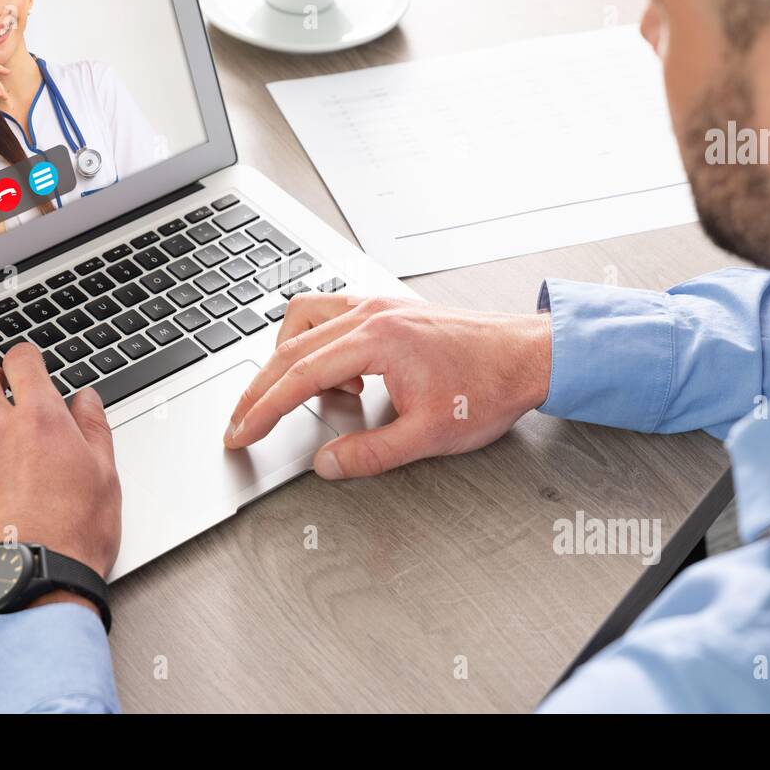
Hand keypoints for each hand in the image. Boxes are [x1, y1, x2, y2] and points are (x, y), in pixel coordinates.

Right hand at [224, 294, 552, 478]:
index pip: (299, 375)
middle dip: (258, 388)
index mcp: (377, 340)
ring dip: (289, 358)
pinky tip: (345, 378)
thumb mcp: (429, 435)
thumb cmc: (489, 387)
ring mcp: (378, 304)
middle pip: (290, 346)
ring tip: (306, 398)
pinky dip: (319, 345)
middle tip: (240, 421)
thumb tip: (327, 465)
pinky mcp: (388, 307)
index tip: (241, 432)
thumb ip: (370, 453)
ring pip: (304, 319)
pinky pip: (331, 315)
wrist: (529, 355)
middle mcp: (371, 313)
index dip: (262, 409)